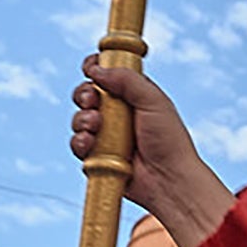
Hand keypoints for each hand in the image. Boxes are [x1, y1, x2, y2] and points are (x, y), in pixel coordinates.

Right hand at [70, 59, 234, 246]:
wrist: (168, 179)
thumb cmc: (169, 139)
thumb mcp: (153, 100)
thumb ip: (127, 80)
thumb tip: (96, 69)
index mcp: (133, 95)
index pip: (108, 74)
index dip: (95, 68)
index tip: (90, 68)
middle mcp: (118, 113)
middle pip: (88, 94)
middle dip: (84, 93)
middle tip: (91, 100)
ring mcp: (107, 135)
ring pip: (80, 118)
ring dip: (82, 119)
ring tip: (96, 125)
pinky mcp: (97, 157)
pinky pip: (78, 144)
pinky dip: (79, 141)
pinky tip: (89, 142)